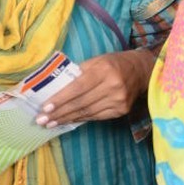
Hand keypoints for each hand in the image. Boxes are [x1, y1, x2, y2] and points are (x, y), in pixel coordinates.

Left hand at [35, 50, 153, 127]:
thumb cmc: (113, 64)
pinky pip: (95, 117)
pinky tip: (67, 121)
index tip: (45, 107)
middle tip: (42, 120)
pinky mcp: (121, 110)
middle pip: (80, 103)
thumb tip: (55, 88)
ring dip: (66, 119)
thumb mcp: (95, 61)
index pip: (77, 87)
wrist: (141, 71)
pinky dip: (79, 119)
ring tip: (50, 123)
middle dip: (59, 113)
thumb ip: (77, 73)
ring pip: (87, 112)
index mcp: (104, 70)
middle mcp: (113, 86)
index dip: (61, 99)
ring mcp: (118, 100)